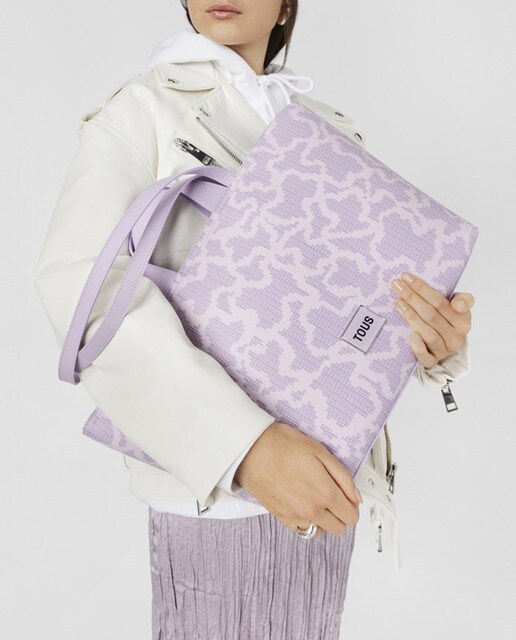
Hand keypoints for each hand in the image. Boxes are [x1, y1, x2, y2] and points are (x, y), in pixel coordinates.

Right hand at [234, 422, 361, 537]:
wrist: (250, 449)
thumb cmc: (282, 445)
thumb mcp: (320, 451)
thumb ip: (343, 477)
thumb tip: (355, 496)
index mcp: (325, 493)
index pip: (351, 515)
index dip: (353, 505)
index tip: (348, 496)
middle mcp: (311, 510)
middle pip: (339, 528)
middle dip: (341, 514)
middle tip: (334, 496)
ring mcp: (295, 516)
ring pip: (320, 532)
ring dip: (324, 520)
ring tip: (317, 500)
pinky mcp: (280, 516)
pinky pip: (301, 530)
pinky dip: (306, 522)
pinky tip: (302, 504)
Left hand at [390, 271, 474, 366]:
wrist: (447, 350)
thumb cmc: (449, 323)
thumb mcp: (460, 310)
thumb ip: (463, 300)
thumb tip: (457, 304)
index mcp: (463, 321)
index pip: (441, 303)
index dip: (423, 289)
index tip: (407, 277)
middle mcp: (455, 337)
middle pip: (431, 315)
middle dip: (412, 297)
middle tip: (396, 285)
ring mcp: (444, 351)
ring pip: (428, 333)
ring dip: (411, 316)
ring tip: (398, 302)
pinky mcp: (432, 362)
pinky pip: (426, 357)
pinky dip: (418, 347)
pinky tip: (410, 335)